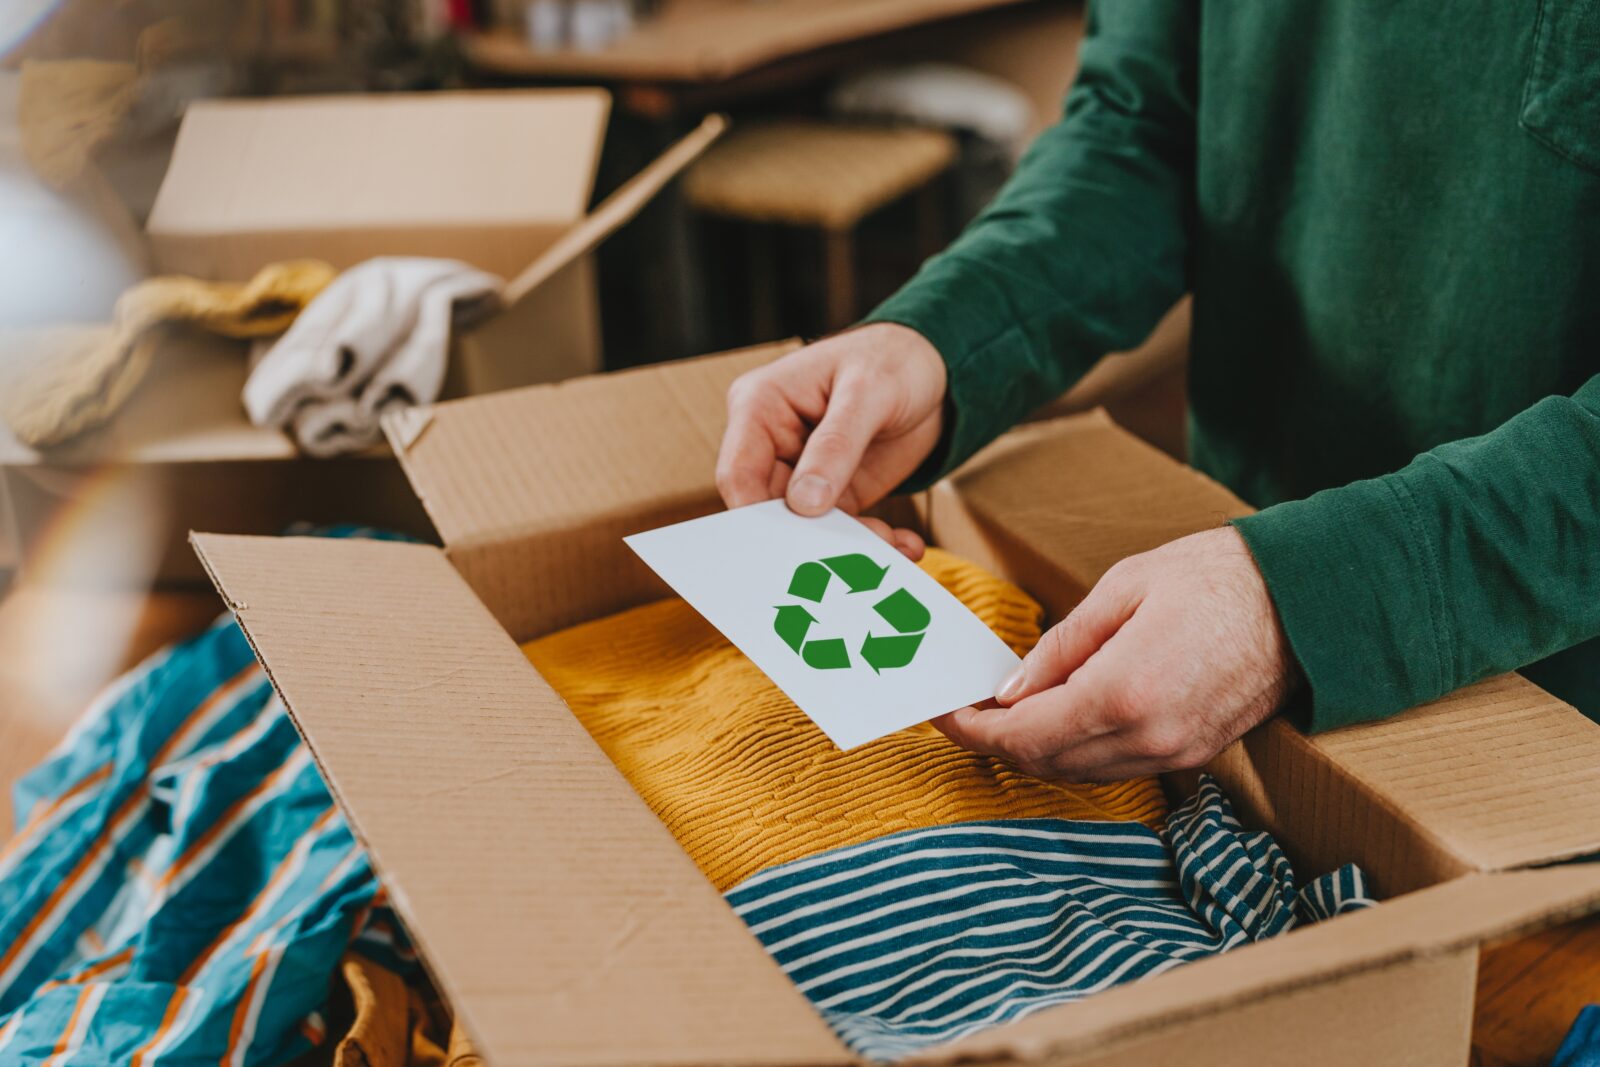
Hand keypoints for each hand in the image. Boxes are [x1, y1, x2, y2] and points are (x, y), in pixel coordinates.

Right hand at [717, 324, 946, 559]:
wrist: (935, 367)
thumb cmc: (892, 359)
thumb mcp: (869, 391)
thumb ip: (835, 445)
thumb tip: (805, 504)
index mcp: (759, 406)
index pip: (738, 474)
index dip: (757, 516)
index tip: (792, 546)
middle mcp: (772, 443)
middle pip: (770, 510)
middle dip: (809, 538)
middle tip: (847, 563)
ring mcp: (802, 472)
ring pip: (807, 528)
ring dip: (848, 545)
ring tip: (891, 549)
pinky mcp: (835, 492)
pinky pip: (842, 529)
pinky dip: (872, 542)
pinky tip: (904, 544)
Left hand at [935, 527, 1299, 780]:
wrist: (1302, 598)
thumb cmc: (1214, 577)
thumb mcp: (1121, 589)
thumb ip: (1059, 647)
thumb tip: (1010, 689)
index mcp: (1124, 691)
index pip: (1025, 735)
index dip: (975, 731)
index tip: (947, 713)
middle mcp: (1149, 736)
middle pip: (1046, 763)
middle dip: (996, 743)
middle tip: (965, 713)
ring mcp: (1174, 752)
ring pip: (1078, 773)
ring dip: (1034, 751)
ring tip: (1003, 715)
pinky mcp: (1193, 754)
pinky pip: (1114, 767)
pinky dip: (1074, 752)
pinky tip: (1056, 721)